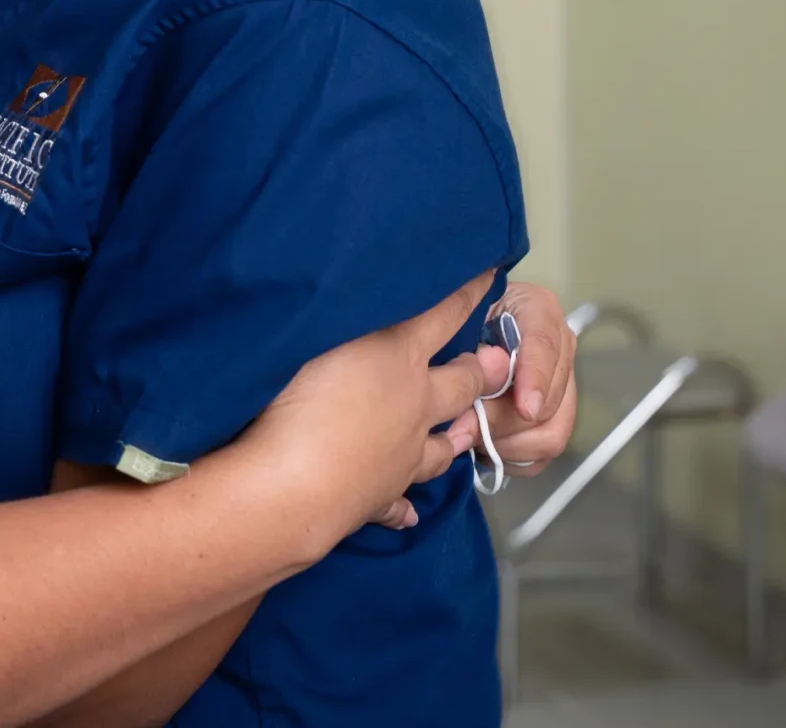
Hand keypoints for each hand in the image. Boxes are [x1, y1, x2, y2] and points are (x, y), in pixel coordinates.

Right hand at [238, 272, 510, 538]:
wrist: (292, 486)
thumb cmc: (298, 395)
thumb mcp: (318, 331)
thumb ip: (342, 312)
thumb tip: (351, 290)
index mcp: (399, 356)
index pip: (446, 313)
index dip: (471, 290)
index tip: (492, 272)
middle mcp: (414, 406)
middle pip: (460, 384)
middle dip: (479, 370)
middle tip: (493, 362)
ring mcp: (401, 455)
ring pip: (442, 447)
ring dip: (455, 437)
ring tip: (464, 434)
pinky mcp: (378, 496)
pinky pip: (396, 501)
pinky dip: (401, 506)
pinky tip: (406, 512)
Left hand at [439, 281, 578, 477]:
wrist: (460, 324)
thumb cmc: (455, 315)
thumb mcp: (458, 322)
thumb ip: (469, 353)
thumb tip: (476, 394)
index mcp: (539, 310)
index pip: (544, 345)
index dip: (536, 378)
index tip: (525, 408)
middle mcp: (560, 348)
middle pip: (548, 402)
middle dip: (501, 422)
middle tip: (458, 429)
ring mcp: (561, 384)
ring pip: (549, 434)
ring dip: (505, 443)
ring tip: (467, 435)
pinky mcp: (553, 417)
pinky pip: (542, 454)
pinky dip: (511, 456)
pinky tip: (483, 446)